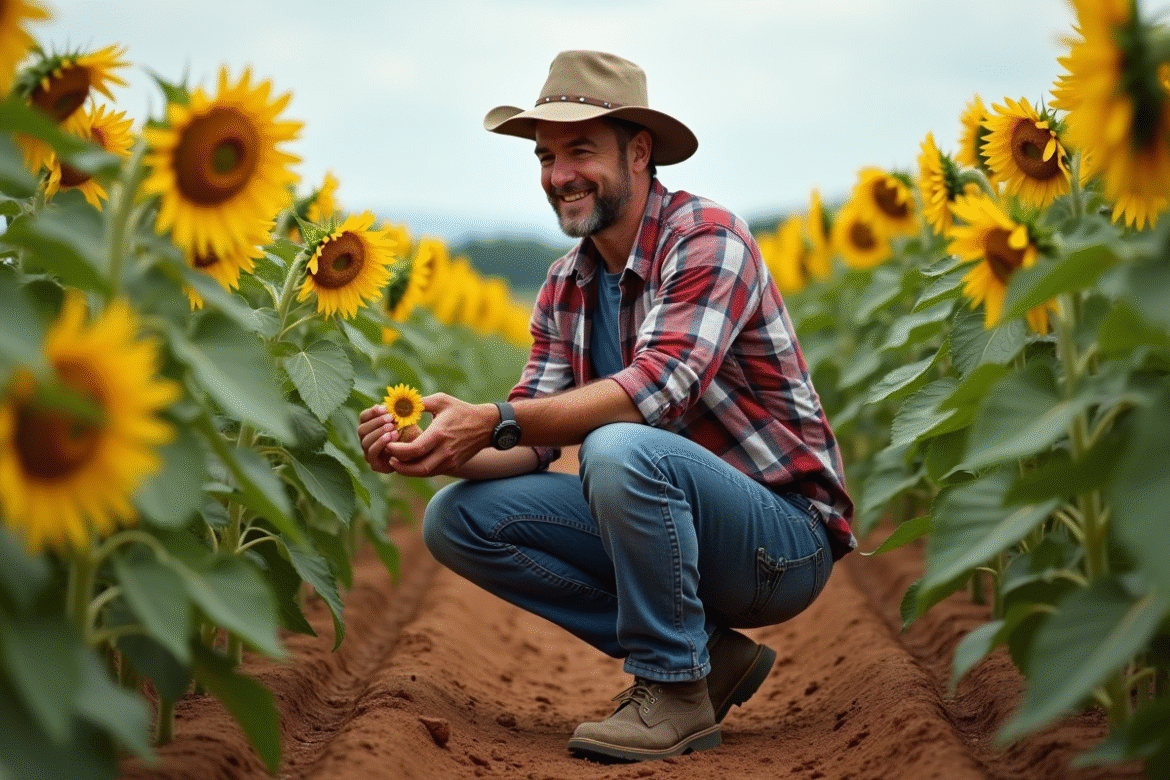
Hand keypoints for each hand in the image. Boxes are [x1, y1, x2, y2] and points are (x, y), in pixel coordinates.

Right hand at [357, 404, 403, 473]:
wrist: (419, 455)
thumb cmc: (410, 435)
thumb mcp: (404, 422)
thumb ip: (396, 412)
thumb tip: (394, 401)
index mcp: (370, 428)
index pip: (363, 417)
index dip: (372, 412)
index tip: (385, 408)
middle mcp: (366, 440)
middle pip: (362, 429)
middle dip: (376, 422)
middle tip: (390, 418)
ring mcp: (369, 453)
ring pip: (365, 441)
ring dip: (378, 432)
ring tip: (392, 428)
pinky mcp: (375, 464)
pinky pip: (371, 453)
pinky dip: (379, 444)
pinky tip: (390, 437)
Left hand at [381, 393, 495, 477]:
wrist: (486, 426)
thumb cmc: (461, 410)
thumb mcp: (441, 401)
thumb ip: (419, 403)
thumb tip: (399, 404)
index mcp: (440, 433)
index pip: (414, 450)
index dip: (397, 451)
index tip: (388, 445)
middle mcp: (445, 450)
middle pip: (418, 467)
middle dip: (399, 466)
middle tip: (389, 457)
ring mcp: (450, 460)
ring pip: (424, 473)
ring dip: (407, 470)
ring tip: (396, 461)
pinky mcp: (453, 465)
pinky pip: (432, 472)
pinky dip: (418, 470)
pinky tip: (410, 462)